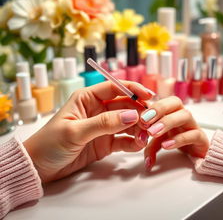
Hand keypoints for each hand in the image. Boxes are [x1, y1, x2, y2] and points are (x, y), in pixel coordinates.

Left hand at [23, 81, 152, 182]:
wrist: (39, 167)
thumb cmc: (50, 143)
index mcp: (87, 98)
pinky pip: (124, 139)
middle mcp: (98, 109)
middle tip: (150, 121)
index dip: (133, 89)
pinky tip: (138, 145)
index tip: (148, 96)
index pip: (114, 88)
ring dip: (138, 127)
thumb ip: (104, 123)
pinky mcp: (106, 142)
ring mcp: (103, 126)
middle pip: (125, 106)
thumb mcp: (75, 131)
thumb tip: (132, 115)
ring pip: (127, 122)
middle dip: (138, 112)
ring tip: (146, 135)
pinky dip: (133, 141)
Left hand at [141, 96, 209, 170]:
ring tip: (152, 133)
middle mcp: (182, 114)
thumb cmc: (174, 141)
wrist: (196, 154)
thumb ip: (148, 146)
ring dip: (167, 122)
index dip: (151, 105)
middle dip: (159, 108)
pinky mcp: (201, 138)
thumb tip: (145, 161)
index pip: (162, 99)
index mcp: (171, 110)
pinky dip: (178, 139)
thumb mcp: (157, 142)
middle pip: (175, 102)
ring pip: (185, 115)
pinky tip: (166, 145)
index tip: (140, 116)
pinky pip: (193, 134)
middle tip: (145, 121)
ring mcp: (193, 125)